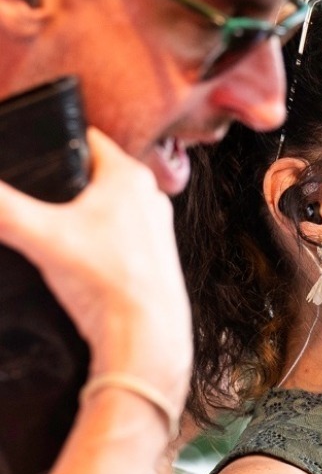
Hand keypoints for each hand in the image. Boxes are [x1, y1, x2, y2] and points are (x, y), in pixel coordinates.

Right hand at [0, 129, 190, 406]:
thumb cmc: (106, 281)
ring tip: (47, 229)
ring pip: (104, 207)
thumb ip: (1, 207)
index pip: (85, 138)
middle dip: (60, 183)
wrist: (145, 335)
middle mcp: (149, 196)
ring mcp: (154, 227)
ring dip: (75, 214)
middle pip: (92, 175)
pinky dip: (92, 240)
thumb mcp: (38, 235)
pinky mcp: (152, 256)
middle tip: (30, 196)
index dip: (53, 142)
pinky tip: (71, 256)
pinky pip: (114, 235)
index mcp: (129, 176)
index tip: (27, 154)